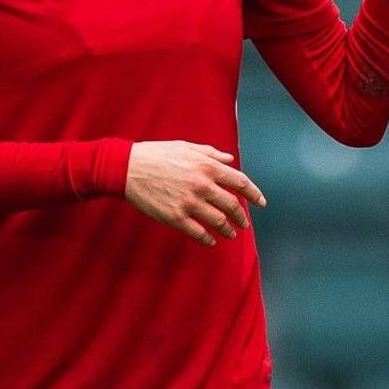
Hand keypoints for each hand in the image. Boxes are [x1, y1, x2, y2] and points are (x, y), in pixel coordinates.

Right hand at [124, 141, 266, 246]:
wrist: (127, 168)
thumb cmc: (158, 155)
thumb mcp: (187, 148)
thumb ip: (211, 154)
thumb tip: (230, 160)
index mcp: (207, 167)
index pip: (240, 183)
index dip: (254, 194)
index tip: (261, 202)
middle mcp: (202, 186)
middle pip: (232, 205)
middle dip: (241, 217)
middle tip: (244, 223)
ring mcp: (189, 203)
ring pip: (218, 221)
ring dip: (228, 229)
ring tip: (231, 234)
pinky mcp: (174, 217)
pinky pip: (198, 233)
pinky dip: (208, 239)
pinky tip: (212, 240)